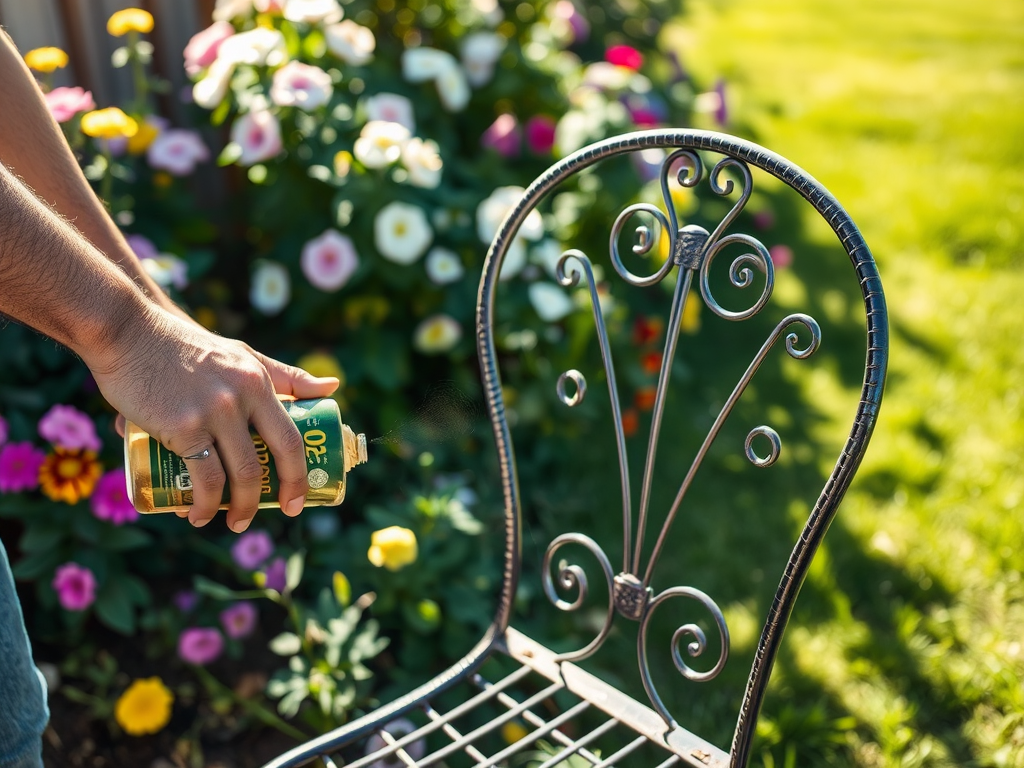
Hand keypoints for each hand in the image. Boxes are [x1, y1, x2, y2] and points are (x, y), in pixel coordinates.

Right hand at [86, 305, 338, 531]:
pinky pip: (202, 478)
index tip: (298, 498)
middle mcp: (242, 397)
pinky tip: (196, 515)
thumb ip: (283, 374)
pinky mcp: (182, 427)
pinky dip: (202, 504)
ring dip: (239, 508)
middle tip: (271, 513)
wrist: (128, 331)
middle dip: (277, 495)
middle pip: (272, 459)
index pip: (292, 436)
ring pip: (240, 475)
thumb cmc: (185, 347)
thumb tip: (332, 387)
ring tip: (232, 521)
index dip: (299, 473)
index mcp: (259, 381)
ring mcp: (213, 413)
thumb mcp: (242, 355)